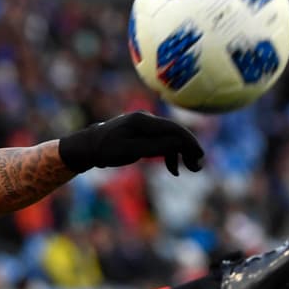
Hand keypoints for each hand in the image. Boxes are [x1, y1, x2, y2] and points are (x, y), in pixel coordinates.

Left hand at [58, 111, 203, 175]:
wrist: (87, 147)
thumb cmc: (105, 150)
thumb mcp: (130, 151)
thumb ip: (155, 147)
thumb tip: (179, 144)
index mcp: (143, 121)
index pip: (174, 129)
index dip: (190, 143)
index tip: (200, 157)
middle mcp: (146, 119)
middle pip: (175, 132)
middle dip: (188, 149)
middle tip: (197, 168)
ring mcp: (145, 125)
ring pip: (170, 138)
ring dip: (181, 153)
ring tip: (189, 169)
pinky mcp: (142, 133)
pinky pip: (162, 142)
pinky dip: (169, 154)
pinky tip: (173, 169)